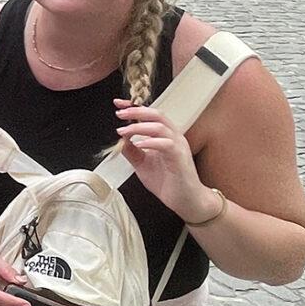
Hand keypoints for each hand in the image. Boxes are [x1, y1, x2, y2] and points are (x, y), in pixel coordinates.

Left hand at [112, 101, 209, 220]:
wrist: (186, 200)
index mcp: (165, 136)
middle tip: (120, 113)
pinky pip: (166, 144)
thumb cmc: (169, 182)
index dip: (134, 107)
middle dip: (136, 112)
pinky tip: (140, 145)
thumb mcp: (143, 164)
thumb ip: (132, 151)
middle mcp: (173, 137)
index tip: (119, 105)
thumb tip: (121, 140)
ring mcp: (178, 146)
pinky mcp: (180, 157)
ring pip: (160, 127)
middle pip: (157, 115)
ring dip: (139, 127)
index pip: (150, 115)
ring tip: (124, 131)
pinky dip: (151, 142)